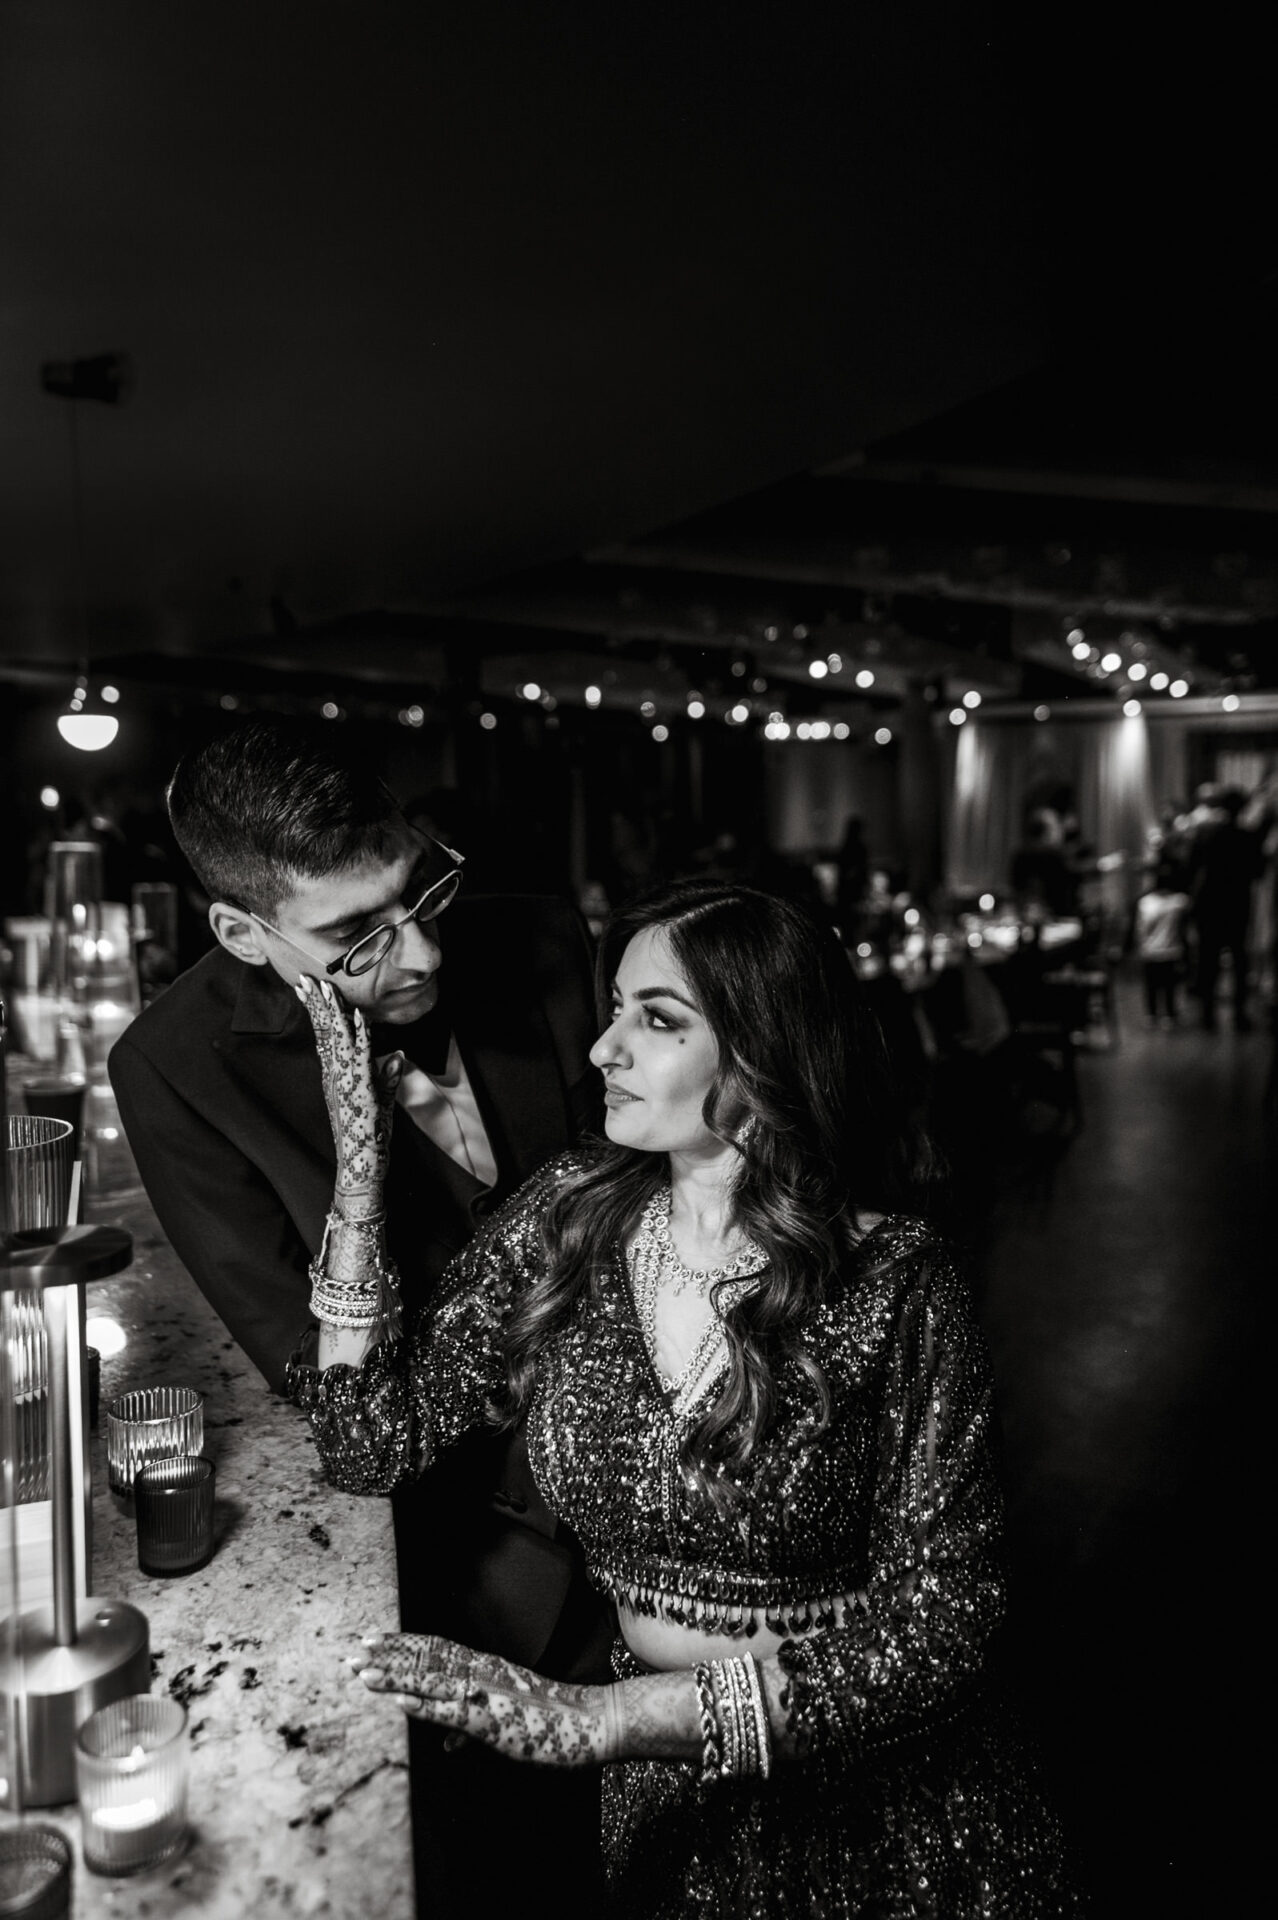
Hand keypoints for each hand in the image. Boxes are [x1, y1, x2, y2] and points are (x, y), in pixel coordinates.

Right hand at [296, 977, 400, 1219]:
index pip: (326, 1037)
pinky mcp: (360, 1092)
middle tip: (305, 977)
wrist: (361, 1171)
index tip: (311, 988)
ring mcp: (346, 1084)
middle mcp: (336, 1077)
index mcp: (337, 1077)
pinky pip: (359, 1059)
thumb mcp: (382, 1103)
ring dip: (333, 1012)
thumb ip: (387, 1078)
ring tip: (326, 986)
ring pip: (337, 1040)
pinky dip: (359, 1037)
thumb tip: (395, 1056)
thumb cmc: (370, 1141)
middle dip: (317, 1004)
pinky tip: (359, 1017)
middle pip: (324, 1033)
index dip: (319, 1011)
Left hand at [349, 1632, 618, 1768]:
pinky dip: (424, 1705)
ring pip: (432, 1680)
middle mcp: (480, 1672)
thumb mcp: (502, 1720)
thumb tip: (447, 1743)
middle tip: (353, 1653)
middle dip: (387, 1657)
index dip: (400, 1644)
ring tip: (364, 1673)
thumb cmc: (548, 1721)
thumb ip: (469, 1728)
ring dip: (395, 1676)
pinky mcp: (492, 1720)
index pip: (433, 1649)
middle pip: (426, 1658)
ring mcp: (485, 1693)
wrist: (589, 1722)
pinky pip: (452, 1712)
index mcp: (483, 1667)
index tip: (370, 1641)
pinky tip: (401, 1701)